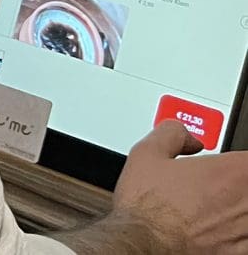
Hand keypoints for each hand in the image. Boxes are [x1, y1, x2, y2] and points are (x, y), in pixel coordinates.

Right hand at [110, 120, 247, 252]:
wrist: (141, 245)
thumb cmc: (146, 208)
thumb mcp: (146, 154)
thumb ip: (172, 134)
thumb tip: (187, 138)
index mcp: (232, 171)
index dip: (235, 164)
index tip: (225, 168)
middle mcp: (247, 201)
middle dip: (237, 188)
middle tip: (216, 190)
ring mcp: (247, 230)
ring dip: (240, 212)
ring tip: (218, 213)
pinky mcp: (241, 253)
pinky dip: (239, 236)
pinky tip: (221, 232)